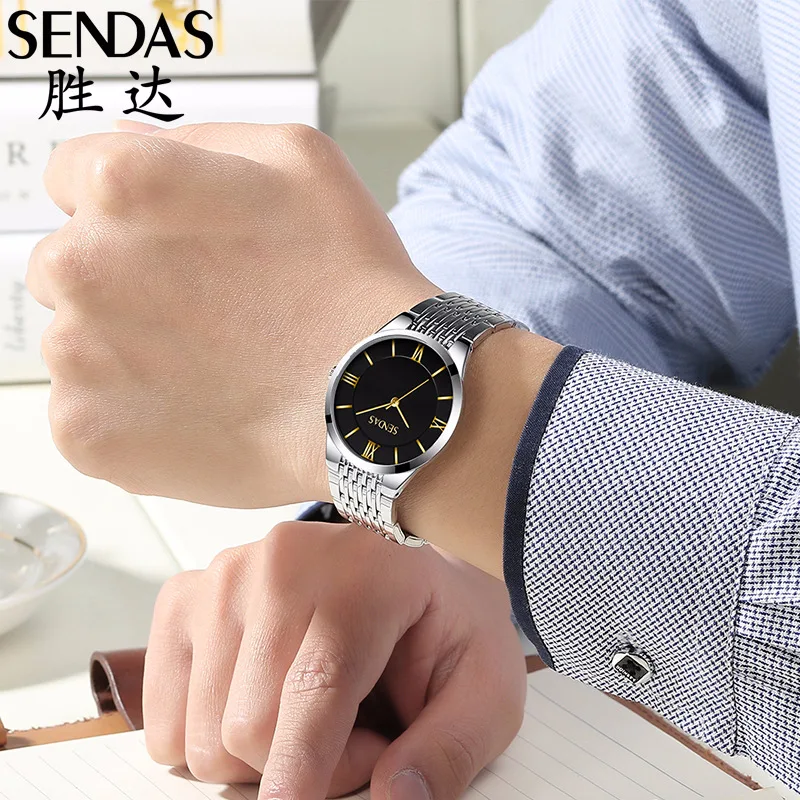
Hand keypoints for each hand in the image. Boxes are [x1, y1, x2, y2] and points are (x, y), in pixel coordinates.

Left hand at [27, 122, 438, 506]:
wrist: (371, 398)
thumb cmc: (346, 280)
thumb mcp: (297, 160)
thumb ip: (194, 139)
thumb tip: (123, 140)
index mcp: (122, 186)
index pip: (72, 177)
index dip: (129, 208)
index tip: (172, 240)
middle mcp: (81, 265)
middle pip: (73, 263)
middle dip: (126, 280)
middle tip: (207, 311)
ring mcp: (77, 357)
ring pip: (78, 341)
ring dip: (128, 350)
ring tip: (210, 366)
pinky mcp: (86, 432)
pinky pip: (88, 411)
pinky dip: (131, 413)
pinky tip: (194, 408)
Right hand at [144, 521, 525, 799]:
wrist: (405, 559)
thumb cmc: (444, 618)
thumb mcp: (486, 683)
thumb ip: (449, 748)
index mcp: (361, 574)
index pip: (314, 692)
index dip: (307, 774)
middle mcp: (280, 564)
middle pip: (248, 730)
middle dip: (306, 764)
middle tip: (360, 735)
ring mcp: (224, 577)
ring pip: (202, 734)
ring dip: (261, 751)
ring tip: (316, 710)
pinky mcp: (186, 598)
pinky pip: (165, 718)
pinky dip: (211, 736)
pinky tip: (264, 698)